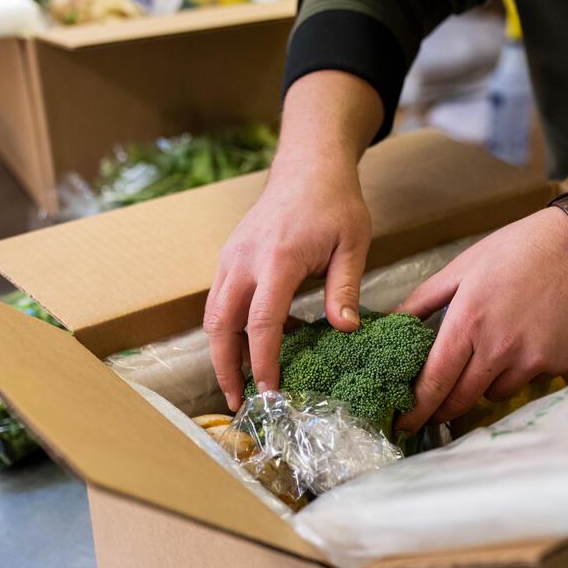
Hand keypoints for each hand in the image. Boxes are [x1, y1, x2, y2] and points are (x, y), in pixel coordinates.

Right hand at [203, 157, 371, 409]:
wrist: (308, 164)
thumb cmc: (335, 203)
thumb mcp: (354, 244)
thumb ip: (345, 289)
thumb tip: (345, 331)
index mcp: (278, 258)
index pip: (262, 321)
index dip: (263, 361)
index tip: (270, 391)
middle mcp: (244, 260)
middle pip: (221, 324)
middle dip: (225, 368)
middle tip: (238, 402)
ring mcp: (231, 257)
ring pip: (214, 314)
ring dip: (222, 352)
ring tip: (239, 385)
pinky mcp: (229, 257)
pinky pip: (220, 300)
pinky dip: (229, 329)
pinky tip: (255, 346)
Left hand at [394, 207, 567, 431]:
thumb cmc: (517, 250)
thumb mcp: (462, 267)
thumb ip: (422, 301)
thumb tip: (389, 323)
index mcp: (468, 323)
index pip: (434, 381)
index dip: (416, 409)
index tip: (403, 424)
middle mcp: (498, 349)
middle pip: (461, 399)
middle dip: (441, 410)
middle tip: (431, 410)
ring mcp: (530, 360)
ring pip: (493, 393)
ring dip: (482, 385)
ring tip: (488, 354)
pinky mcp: (556, 364)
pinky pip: (526, 381)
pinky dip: (517, 370)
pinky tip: (524, 340)